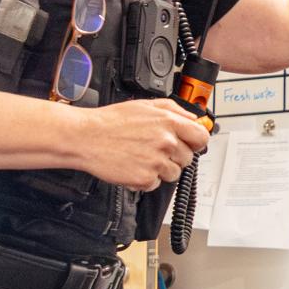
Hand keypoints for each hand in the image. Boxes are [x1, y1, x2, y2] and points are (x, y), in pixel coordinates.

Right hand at [80, 97, 210, 189]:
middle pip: (188, 158)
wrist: (86, 137)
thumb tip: (193, 119)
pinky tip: (135, 166)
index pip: (202, 137)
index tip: (190, 144)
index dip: (197, 142)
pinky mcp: (145, 178)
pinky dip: (146, 179)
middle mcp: (165, 142)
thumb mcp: (144, 105)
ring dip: (161, 168)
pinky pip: (156, 184)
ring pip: (174, 173)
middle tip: (156, 150)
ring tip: (143, 157)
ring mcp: (156, 162)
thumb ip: (173, 110)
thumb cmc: (111, 121)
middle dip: (175, 156)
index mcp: (168, 122)